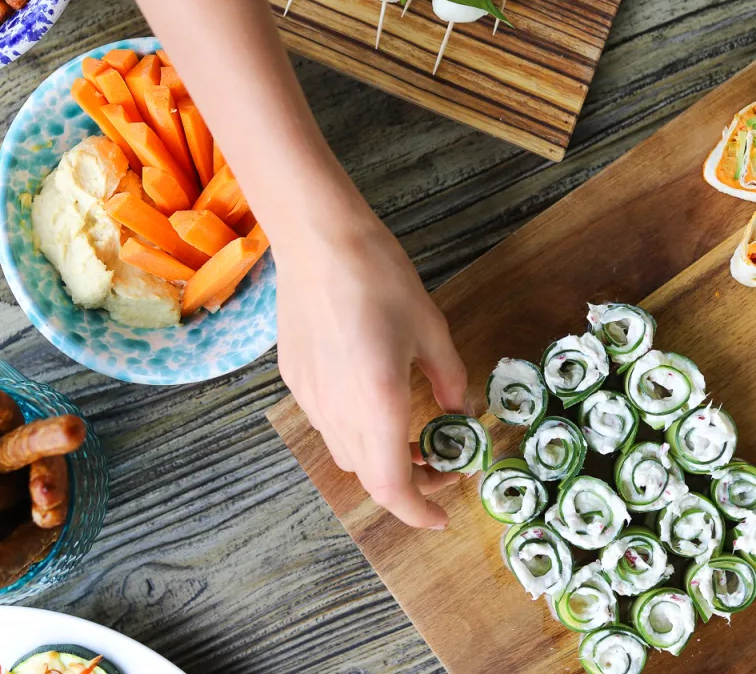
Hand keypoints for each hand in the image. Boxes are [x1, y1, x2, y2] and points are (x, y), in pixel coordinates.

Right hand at [276, 203, 468, 528]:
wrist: (318, 240)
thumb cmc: (380, 277)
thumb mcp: (431, 327)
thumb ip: (449, 378)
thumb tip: (461, 410)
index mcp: (378, 403)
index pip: (392, 487)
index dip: (418, 512)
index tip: (442, 515)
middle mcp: (338, 411)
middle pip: (368, 477)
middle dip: (407, 485)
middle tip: (440, 464)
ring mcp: (310, 398)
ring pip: (345, 454)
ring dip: (379, 459)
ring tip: (408, 434)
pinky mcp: (294, 380)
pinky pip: (326, 424)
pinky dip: (355, 431)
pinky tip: (372, 399)